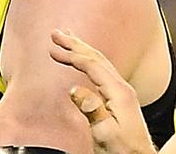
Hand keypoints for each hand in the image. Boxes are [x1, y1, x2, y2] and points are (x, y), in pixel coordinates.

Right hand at [49, 29, 155, 153]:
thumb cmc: (122, 150)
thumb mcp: (105, 132)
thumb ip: (92, 110)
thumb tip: (74, 89)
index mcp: (118, 92)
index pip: (91, 65)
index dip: (71, 56)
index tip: (52, 50)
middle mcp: (122, 88)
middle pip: (96, 57)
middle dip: (74, 43)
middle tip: (56, 33)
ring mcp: (122, 91)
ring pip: (99, 61)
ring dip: (81, 48)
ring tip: (67, 37)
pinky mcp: (119, 97)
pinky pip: (101, 69)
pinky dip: (88, 59)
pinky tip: (83, 59)